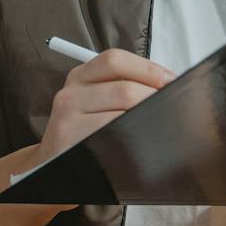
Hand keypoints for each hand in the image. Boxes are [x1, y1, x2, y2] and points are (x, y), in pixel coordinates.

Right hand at [38, 48, 174, 164]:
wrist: (53, 166)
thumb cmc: (87, 131)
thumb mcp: (97, 101)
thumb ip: (125, 86)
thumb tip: (168, 83)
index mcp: (81, 76)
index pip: (115, 60)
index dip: (148, 69)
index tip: (170, 81)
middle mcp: (71, 93)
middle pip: (124, 89)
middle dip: (154, 98)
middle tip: (172, 108)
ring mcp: (67, 118)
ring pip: (121, 113)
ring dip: (148, 120)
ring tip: (160, 126)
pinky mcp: (70, 141)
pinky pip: (112, 136)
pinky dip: (132, 139)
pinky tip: (140, 142)